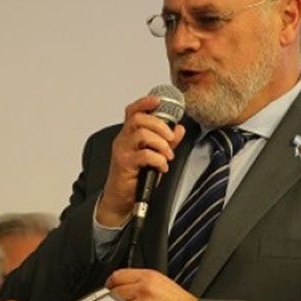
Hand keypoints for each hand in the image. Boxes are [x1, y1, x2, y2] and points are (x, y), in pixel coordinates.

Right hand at [96, 96, 186, 226]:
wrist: (120, 199)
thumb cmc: (135, 177)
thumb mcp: (154, 156)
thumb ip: (167, 142)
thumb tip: (179, 129)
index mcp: (129, 134)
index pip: (133, 111)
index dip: (145, 102)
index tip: (159, 100)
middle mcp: (123, 140)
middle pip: (139, 119)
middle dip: (160, 125)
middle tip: (171, 138)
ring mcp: (122, 151)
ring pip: (142, 134)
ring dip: (161, 143)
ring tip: (167, 155)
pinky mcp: (124, 164)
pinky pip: (145, 155)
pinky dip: (158, 160)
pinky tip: (162, 167)